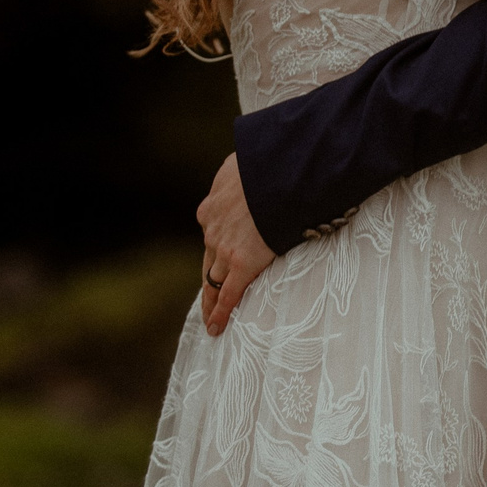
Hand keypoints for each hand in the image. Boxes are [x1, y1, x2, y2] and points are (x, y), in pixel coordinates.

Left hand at [196, 153, 277, 334]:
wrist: (279, 169)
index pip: (212, 227)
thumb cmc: (274, 158)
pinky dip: (221, 312)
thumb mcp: (253, 158)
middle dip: (208, 275)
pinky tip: (218, 328)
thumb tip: (267, 158)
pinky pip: (228, 293)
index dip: (217, 241)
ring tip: (212, 317)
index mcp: (215, 201)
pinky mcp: (240, 262)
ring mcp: (224, 245)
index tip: (220, 250)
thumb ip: (252, 169)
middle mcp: (213, 225)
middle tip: (208, 294)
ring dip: (211, 298)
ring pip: (211, 278)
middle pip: (207, 256)